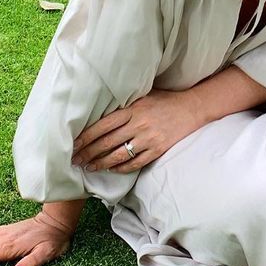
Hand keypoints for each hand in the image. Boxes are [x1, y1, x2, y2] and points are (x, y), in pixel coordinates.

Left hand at [72, 88, 204, 173]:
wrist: (191, 108)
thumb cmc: (164, 100)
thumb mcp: (143, 96)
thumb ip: (124, 104)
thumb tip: (99, 111)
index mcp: (133, 109)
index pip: (103, 125)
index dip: (86, 137)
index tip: (73, 144)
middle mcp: (139, 124)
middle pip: (106, 142)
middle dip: (88, 153)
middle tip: (75, 160)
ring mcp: (148, 139)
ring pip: (118, 156)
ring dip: (100, 163)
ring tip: (89, 167)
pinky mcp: (157, 150)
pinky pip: (134, 163)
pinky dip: (120, 168)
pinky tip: (111, 169)